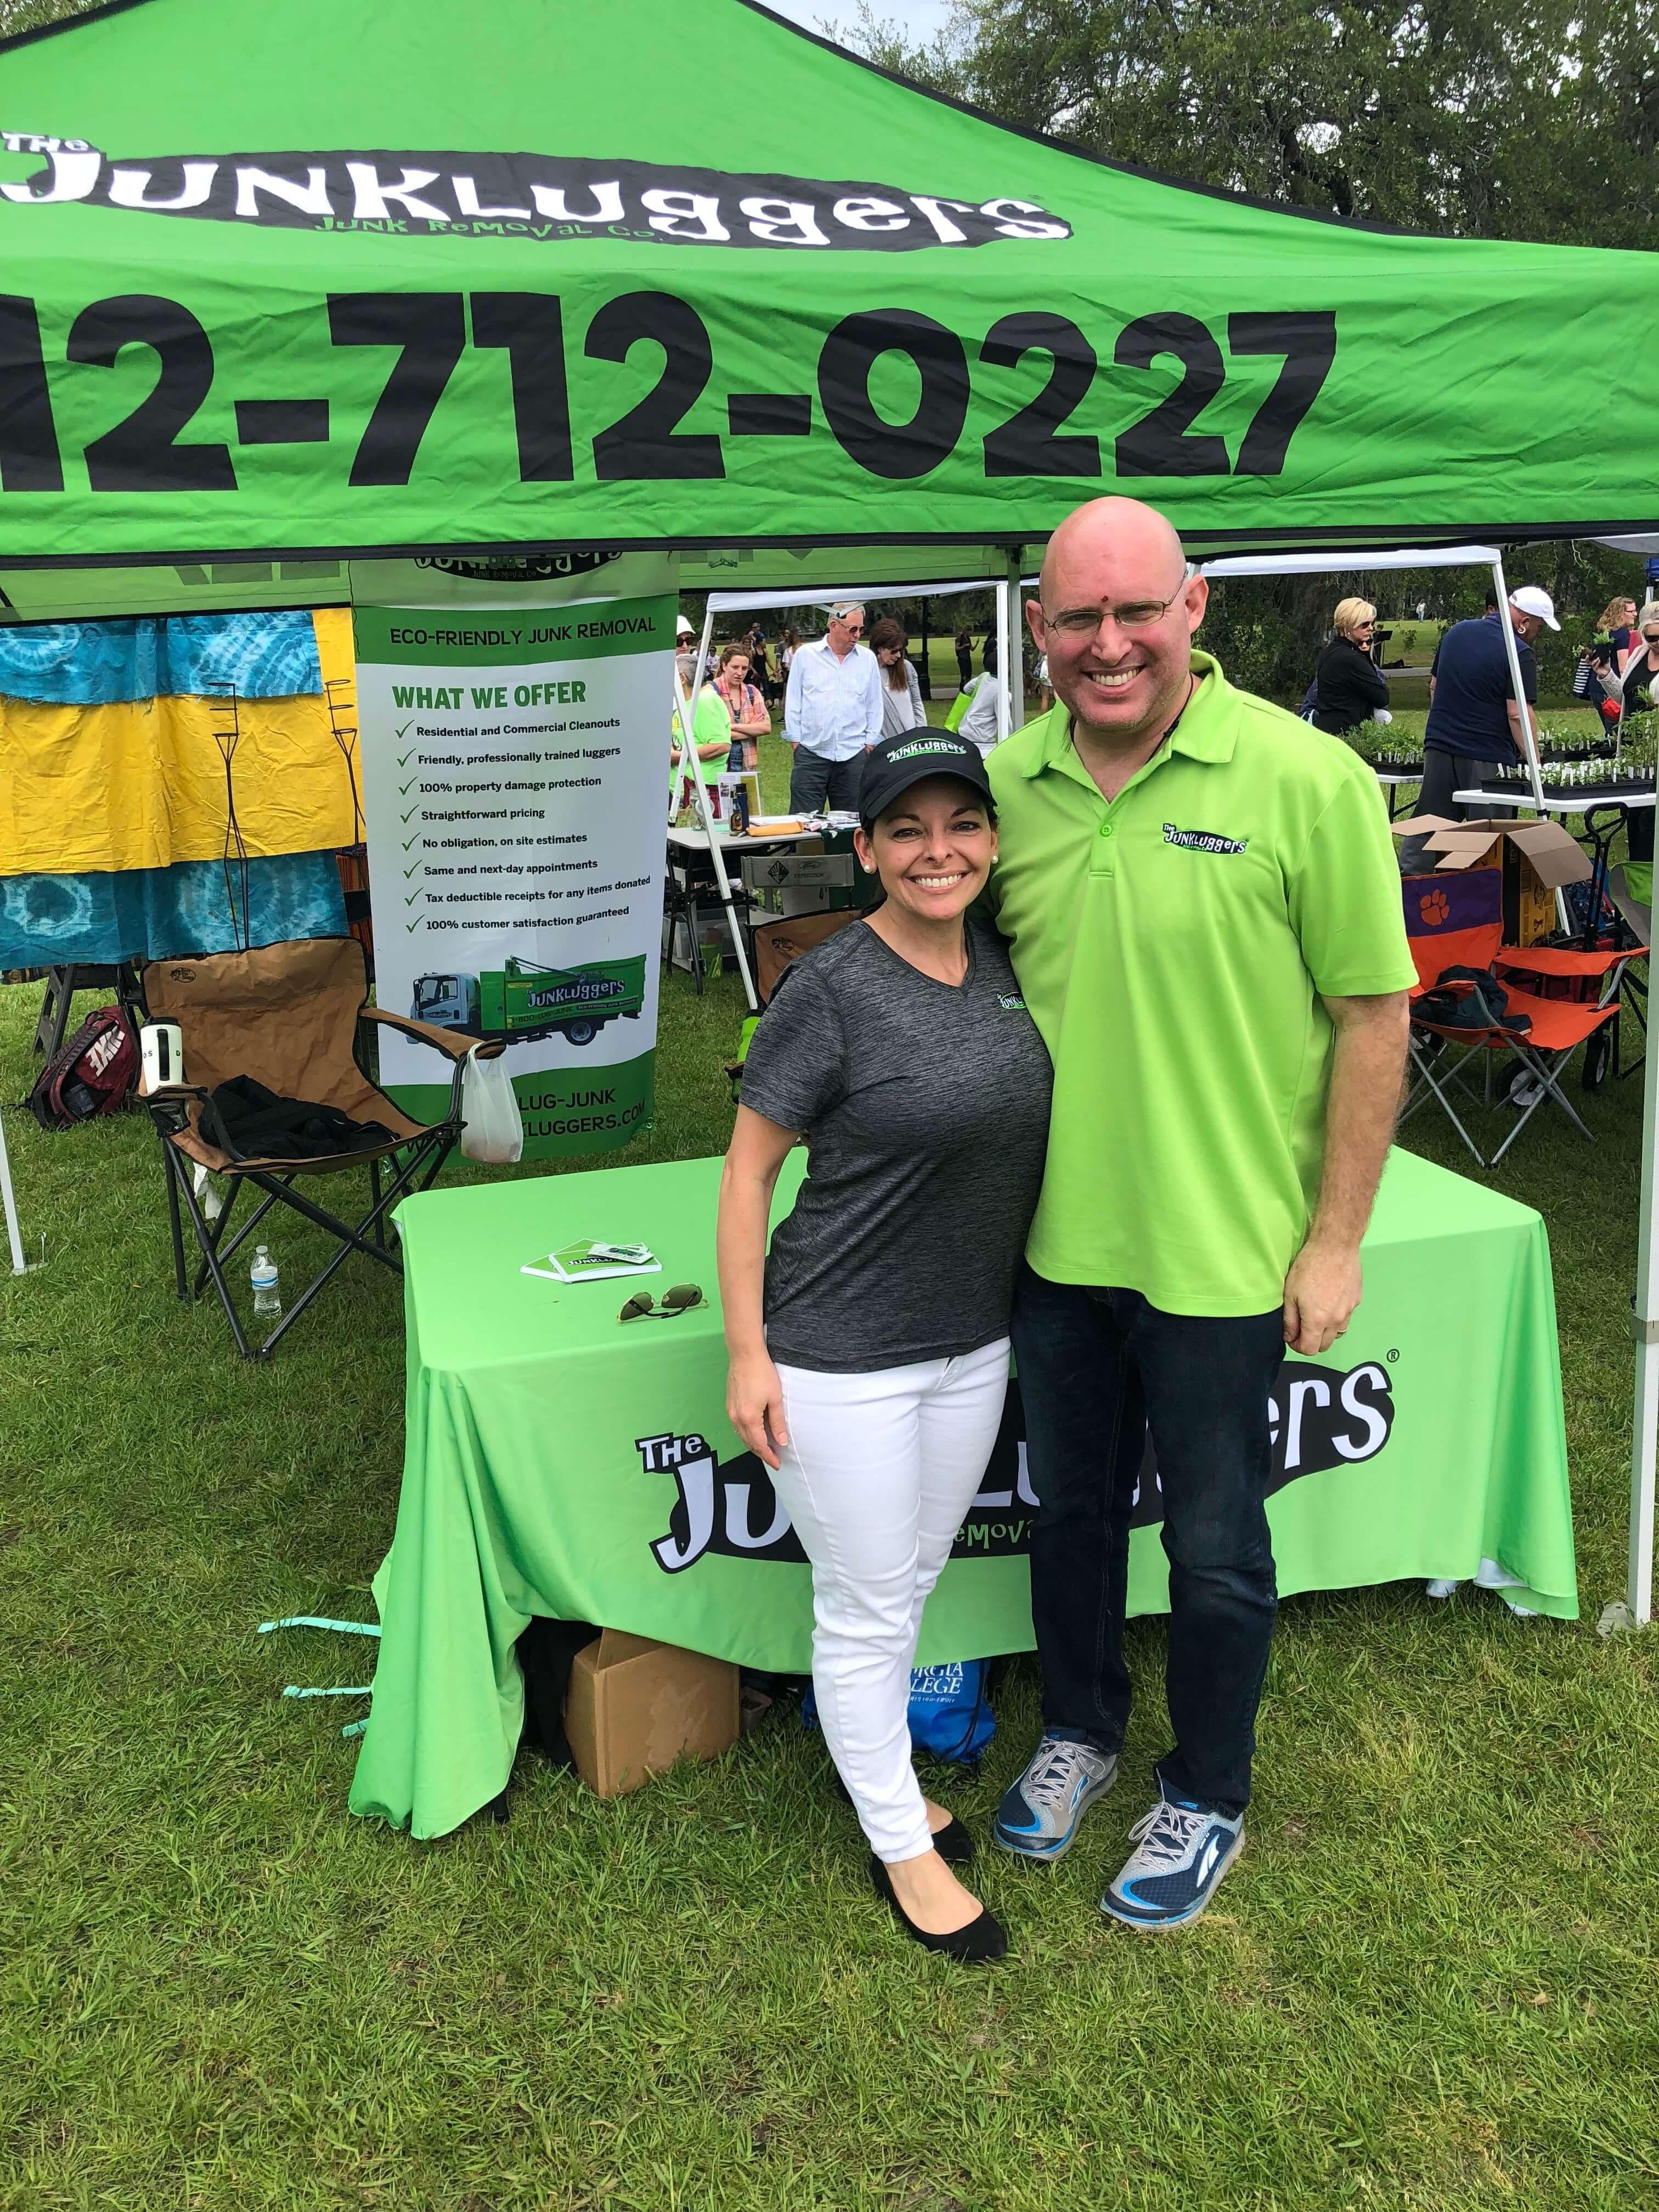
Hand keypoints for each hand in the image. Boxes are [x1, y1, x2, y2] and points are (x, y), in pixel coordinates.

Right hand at [727, 1348, 788, 1469]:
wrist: (744, 1354)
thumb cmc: (762, 1373)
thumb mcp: (775, 1398)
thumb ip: (778, 1422)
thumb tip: (782, 1441)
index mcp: (749, 1418)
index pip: (759, 1445)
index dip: (769, 1456)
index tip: (777, 1464)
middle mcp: (736, 1418)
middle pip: (749, 1443)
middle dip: (761, 1453)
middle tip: (774, 1459)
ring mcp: (730, 1411)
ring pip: (742, 1436)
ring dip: (754, 1444)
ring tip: (767, 1449)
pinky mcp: (729, 1405)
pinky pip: (737, 1427)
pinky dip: (747, 1434)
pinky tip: (755, 1433)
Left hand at [1282, 1237, 1361, 1355]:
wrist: (1335, 1246)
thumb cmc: (1310, 1265)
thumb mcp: (1290, 1293)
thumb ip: (1290, 1320)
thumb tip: (1289, 1336)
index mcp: (1317, 1320)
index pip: (1309, 1349)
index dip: (1298, 1347)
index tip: (1292, 1338)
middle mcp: (1335, 1320)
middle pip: (1324, 1346)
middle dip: (1311, 1342)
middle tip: (1301, 1328)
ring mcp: (1349, 1311)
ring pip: (1336, 1334)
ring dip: (1325, 1332)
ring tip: (1315, 1316)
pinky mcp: (1356, 1301)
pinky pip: (1346, 1318)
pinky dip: (1336, 1318)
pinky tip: (1328, 1303)